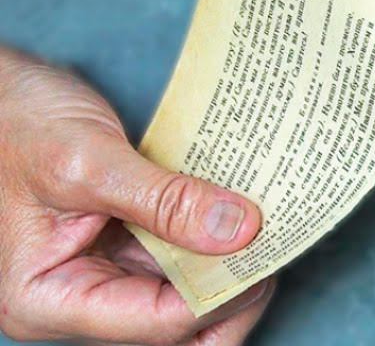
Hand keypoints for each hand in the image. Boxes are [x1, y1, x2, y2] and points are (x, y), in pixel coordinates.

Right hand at [0, 47, 271, 344]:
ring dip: (229, 264)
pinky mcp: (120, 245)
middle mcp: (75, 299)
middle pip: (178, 324)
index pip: (159, 323)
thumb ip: (162, 201)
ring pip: (184, 294)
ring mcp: (100, 273)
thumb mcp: (87, 160)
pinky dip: (212, 238)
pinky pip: (178, 257)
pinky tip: (242, 209)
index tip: (268, 247)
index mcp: (47, 299)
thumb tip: (240, 231)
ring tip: (269, 221)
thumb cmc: (14, 122)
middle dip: (233, 289)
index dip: (223, 293)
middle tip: (277, 238)